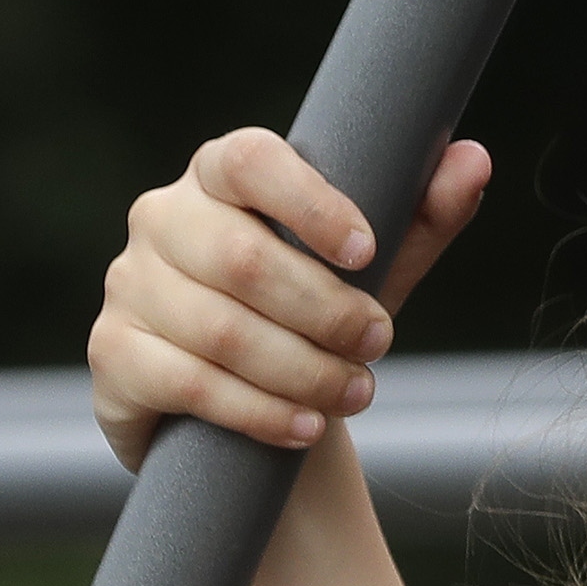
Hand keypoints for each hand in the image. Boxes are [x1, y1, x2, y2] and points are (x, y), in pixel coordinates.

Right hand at [91, 129, 490, 471]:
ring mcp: (128, 286)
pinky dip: (258, 411)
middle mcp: (161, 218)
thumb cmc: (313, 312)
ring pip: (219, 330)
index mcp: (219, 174)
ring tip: (357, 393)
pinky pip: (187, 383)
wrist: (247, 403)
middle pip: (241, 259)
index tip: (367, 250)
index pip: (248, 160)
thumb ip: (422, 214)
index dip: (307, 202)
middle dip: (325, 310)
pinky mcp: (113, 355)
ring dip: (302, 370)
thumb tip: (473, 158)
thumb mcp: (376, 267)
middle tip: (380, 343)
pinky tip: (307, 426)